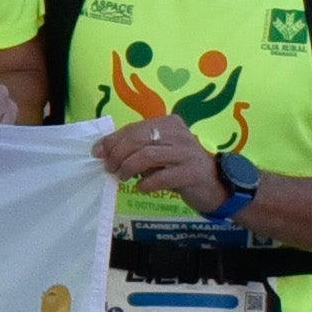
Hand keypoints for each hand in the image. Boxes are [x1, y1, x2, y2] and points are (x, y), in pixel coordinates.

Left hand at [96, 113, 223, 209]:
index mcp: (169, 124)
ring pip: (148, 155)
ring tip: (122, 177)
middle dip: (118, 154)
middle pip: (139, 139)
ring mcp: (187, 152)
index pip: (134, 128)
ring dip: (129, 168)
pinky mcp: (191, 172)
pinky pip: (162, 177)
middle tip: (110, 168)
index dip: (113, 140)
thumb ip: (136, 148)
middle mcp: (180, 133)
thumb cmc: (179, 167)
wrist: (213, 185)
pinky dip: (146, 183)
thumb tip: (104, 151)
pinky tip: (141, 187)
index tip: (97, 153)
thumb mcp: (158, 153)